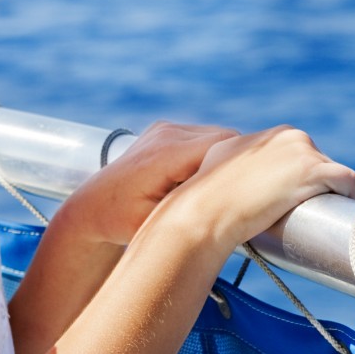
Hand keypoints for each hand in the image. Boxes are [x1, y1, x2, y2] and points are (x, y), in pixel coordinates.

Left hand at [70, 120, 239, 245]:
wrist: (92, 206)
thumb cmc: (122, 222)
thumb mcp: (160, 224)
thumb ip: (195, 211)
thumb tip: (232, 204)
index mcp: (166, 155)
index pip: (225, 145)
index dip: (246, 165)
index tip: (262, 188)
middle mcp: (167, 133)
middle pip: (226, 138)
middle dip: (238, 164)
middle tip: (249, 194)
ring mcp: (165, 128)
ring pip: (218, 136)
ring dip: (225, 159)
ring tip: (225, 190)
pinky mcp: (166, 130)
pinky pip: (204, 137)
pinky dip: (212, 155)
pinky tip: (206, 181)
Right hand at [178, 124, 354, 247]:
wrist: (209, 209)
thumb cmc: (209, 194)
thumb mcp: (218, 160)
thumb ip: (233, 156)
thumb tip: (236, 167)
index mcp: (270, 135)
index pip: (300, 155)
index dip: (303, 179)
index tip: (300, 200)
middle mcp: (288, 135)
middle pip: (318, 162)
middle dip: (318, 184)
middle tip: (312, 211)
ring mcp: (302, 150)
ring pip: (333, 172)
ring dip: (334, 192)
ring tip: (328, 215)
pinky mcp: (313, 170)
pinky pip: (348, 181)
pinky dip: (353, 195)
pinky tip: (347, 209)